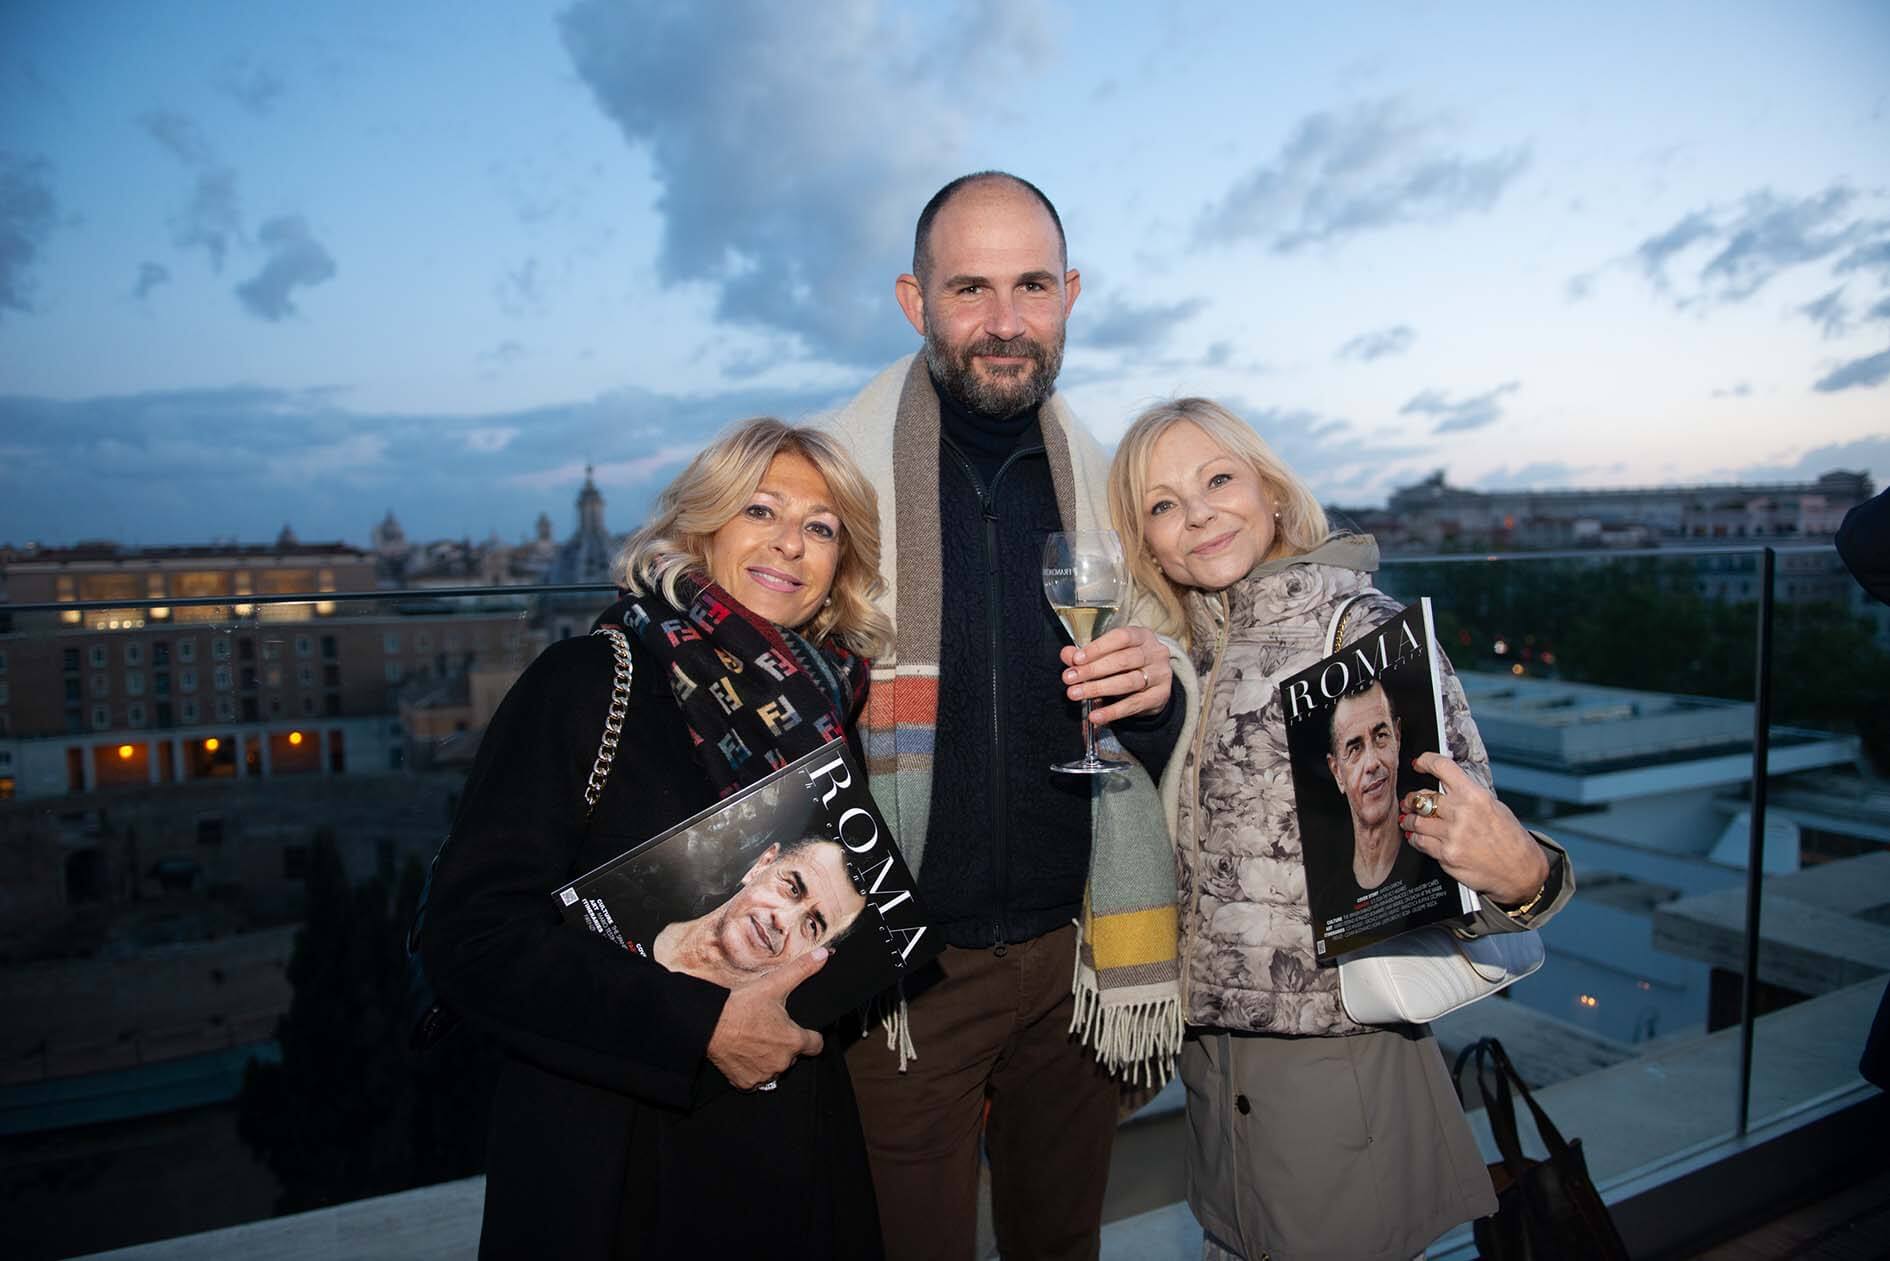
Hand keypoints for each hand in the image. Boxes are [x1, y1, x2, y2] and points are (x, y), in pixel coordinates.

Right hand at [704, 946, 828, 1089]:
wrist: (709, 1024)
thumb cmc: (741, 1006)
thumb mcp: (774, 984)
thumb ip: (802, 970)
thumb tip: (824, 955)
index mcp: (794, 1041)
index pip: (816, 1045)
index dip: (810, 1037)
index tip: (801, 1030)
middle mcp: (782, 1062)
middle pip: (793, 1056)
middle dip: (784, 1045)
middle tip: (768, 1029)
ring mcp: (764, 1074)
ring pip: (774, 1067)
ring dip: (768, 1058)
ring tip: (754, 1040)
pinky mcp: (746, 1082)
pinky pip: (755, 1079)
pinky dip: (751, 1069)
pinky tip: (743, 1053)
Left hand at [1059, 625, 1172, 726]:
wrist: (1155, 685)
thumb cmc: (1129, 664)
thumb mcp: (1110, 654)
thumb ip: (1087, 654)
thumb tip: (1067, 654)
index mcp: (1142, 636)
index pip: (1121, 638)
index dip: (1097, 648)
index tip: (1077, 659)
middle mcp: (1155, 653)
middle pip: (1123, 660)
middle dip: (1093, 670)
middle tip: (1070, 678)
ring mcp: (1160, 674)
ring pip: (1128, 682)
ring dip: (1099, 689)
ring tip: (1077, 693)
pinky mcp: (1160, 696)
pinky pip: (1134, 705)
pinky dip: (1112, 711)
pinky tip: (1096, 715)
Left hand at [1398, 754, 1548, 906]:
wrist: (1520, 871)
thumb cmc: (1511, 839)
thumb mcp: (1494, 807)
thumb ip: (1468, 795)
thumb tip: (1445, 786)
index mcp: (1475, 795)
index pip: (1442, 767)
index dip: (1425, 761)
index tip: (1418, 763)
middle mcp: (1462, 812)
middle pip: (1421, 797)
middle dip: (1412, 799)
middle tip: (1410, 801)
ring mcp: (1452, 835)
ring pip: (1416, 821)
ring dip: (1409, 820)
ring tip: (1409, 820)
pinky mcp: (1446, 855)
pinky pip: (1420, 842)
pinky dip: (1415, 839)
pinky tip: (1417, 837)